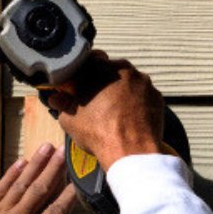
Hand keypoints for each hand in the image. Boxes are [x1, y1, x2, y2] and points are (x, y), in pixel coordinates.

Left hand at [0, 143, 77, 213]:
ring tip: (48, 147)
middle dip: (55, 169)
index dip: (69, 198)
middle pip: (40, 191)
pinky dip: (12, 173)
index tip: (80, 183)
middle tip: (66, 150)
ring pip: (22, 184)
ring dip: (36, 163)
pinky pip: (1, 187)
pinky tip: (22, 162)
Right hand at [46, 54, 164, 171]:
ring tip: (115, 115)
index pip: (90, 61)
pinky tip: (130, 120)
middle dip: (105, 84)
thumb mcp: (70, 120)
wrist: (131, 152)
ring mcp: (144, 82)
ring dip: (122, 95)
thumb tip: (56, 99)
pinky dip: (137, 106)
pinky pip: (144, 98)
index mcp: (101, 68)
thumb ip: (62, 104)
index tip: (82, 86)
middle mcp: (125, 69)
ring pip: (130, 84)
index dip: (84, 75)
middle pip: (112, 72)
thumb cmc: (99, 133)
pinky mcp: (157, 97)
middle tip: (98, 103)